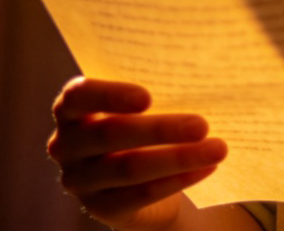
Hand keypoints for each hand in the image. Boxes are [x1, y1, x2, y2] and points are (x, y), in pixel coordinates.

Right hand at [48, 77, 227, 230]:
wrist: (136, 174)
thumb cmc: (138, 120)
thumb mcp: (136, 103)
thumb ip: (153, 89)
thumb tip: (199, 74)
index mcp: (71, 109)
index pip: (78, 97)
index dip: (110, 95)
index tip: (147, 97)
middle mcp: (66, 145)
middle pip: (111, 134)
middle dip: (160, 129)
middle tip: (201, 125)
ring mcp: (81, 181)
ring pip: (130, 167)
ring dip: (178, 157)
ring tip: (217, 149)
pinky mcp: (102, 208)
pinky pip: (143, 194)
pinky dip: (178, 180)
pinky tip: (206, 168)